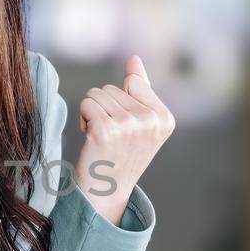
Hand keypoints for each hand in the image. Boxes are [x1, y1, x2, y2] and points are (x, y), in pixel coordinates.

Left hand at [73, 55, 174, 225]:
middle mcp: (151, 121)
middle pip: (113, 87)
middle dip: (106, 107)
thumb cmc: (121, 154)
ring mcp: (129, 125)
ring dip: (93, 113)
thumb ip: (141, 89)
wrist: (105, 191)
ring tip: (102, 137)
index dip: (122, 100)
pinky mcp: (105, 129)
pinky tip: (92, 139)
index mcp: (165, 118)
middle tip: (111, 136)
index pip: (133, 82)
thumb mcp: (140, 123)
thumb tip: (134, 59)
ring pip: (97, 94)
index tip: (126, 128)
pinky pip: (86, 103)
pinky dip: (84, 118)